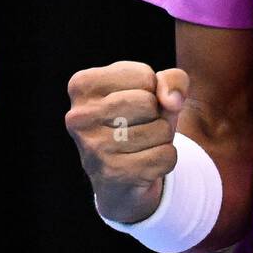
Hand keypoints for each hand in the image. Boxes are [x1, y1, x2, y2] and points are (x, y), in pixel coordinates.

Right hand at [65, 60, 188, 223]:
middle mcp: (78, 116)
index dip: (152, 90)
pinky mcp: (112, 174)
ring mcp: (93, 147)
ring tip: (141, 144)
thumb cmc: (138, 120)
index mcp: (82, 84)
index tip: (135, 102)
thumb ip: (173, 79)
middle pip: (149, 103)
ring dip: (163, 137)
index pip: (144, 76)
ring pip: (160, 130)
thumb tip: (172, 101)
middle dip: (158, 114)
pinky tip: (144, 163)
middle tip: (140, 126)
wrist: (122, 176)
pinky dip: (165, 159)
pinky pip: (165, 156)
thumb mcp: (156, 90)